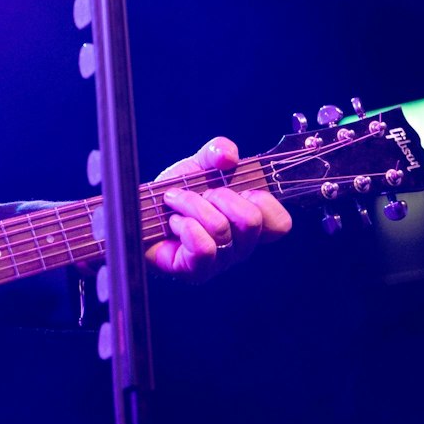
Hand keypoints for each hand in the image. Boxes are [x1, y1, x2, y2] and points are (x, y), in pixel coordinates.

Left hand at [144, 137, 291, 282]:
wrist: (142, 212)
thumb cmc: (176, 194)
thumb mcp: (199, 164)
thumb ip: (218, 151)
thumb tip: (229, 156)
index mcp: (248, 223)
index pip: (280, 224)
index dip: (264, 201)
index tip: (241, 188)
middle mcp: (239, 246)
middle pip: (251, 221)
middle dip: (220, 196)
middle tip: (201, 193)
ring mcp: (220, 261)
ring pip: (221, 229)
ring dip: (193, 205)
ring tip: (176, 202)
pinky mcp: (196, 271)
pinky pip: (204, 248)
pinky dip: (185, 226)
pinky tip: (173, 222)